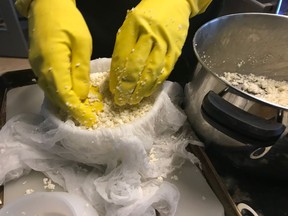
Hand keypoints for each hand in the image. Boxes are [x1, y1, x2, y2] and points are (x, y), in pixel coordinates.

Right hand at [28, 0, 102, 126]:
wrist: (47, 5)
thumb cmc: (69, 21)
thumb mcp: (82, 43)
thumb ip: (81, 71)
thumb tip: (81, 95)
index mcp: (53, 62)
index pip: (64, 94)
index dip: (76, 110)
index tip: (88, 121)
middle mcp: (41, 69)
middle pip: (55, 97)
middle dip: (71, 110)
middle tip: (87, 119)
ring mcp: (36, 67)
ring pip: (50, 93)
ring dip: (65, 104)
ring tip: (80, 112)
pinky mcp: (38, 65)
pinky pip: (48, 85)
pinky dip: (59, 94)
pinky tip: (69, 97)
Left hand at [109, 0, 210, 105]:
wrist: (174, 3)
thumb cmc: (147, 15)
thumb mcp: (129, 25)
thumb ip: (123, 47)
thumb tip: (116, 74)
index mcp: (133, 27)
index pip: (122, 57)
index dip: (116, 77)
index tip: (113, 90)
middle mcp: (149, 35)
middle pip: (136, 67)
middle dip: (127, 87)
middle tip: (121, 100)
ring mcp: (164, 44)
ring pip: (151, 72)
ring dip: (140, 90)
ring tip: (132, 101)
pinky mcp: (176, 52)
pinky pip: (164, 72)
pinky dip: (154, 85)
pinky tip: (146, 93)